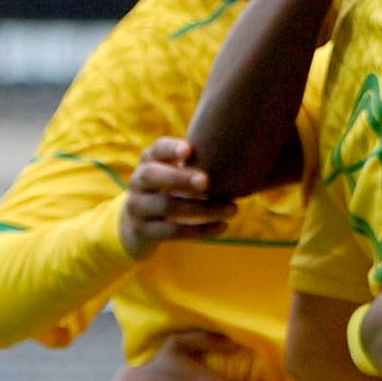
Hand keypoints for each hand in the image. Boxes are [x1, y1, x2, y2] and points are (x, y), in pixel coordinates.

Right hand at [119, 138, 234, 257]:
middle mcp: (138, 182)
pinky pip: (173, 231)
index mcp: (149, 161)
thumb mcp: (176, 172)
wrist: (137, 226)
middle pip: (152, 176)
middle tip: (207, 182)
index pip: (157, 149)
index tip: (190, 150)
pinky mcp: (143, 232)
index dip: (171, 149)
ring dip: (203, 209)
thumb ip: (199, 162)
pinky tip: (224, 226)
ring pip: (167, 206)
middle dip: (180, 178)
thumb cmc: (170, 190)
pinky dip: (201, 230)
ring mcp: (137, 207)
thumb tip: (244, 149)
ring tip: (233, 209)